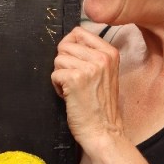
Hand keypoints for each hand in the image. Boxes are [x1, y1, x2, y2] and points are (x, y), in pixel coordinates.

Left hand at [51, 26, 123, 152]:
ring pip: (58, 59)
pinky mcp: (75, 79)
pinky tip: (70, 96)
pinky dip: (57, 87)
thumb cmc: (100, 105)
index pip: (78, 32)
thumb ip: (91, 54)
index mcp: (110, 52)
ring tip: (74, 89)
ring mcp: (89, 67)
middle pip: (64, 45)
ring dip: (60, 76)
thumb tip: (69, 40)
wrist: (103, 131)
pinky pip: (54, 74)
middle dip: (64, 63)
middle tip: (76, 81)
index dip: (70, 47)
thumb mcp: (105, 73)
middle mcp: (101, 57)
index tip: (75, 63)